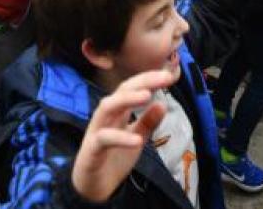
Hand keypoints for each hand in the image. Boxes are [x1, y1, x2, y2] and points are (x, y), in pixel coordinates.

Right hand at [71, 69, 175, 202]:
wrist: (93, 187)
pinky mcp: (91, 149)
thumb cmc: (113, 159)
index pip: (132, 88)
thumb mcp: (136, 139)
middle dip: (142, 82)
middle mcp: (105, 116)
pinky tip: (137, 140)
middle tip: (164, 77)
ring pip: (107, 107)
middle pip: (120, 91)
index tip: (170, 75)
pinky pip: (104, 139)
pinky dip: (121, 138)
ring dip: (126, 99)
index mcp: (117, 112)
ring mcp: (96, 130)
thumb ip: (147, 122)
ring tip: (147, 96)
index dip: (150, 80)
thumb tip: (162, 104)